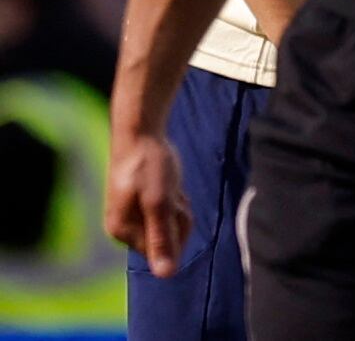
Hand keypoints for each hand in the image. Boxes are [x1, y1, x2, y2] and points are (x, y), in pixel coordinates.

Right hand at [106, 130, 190, 276]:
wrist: (142, 133)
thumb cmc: (148, 165)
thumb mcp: (159, 202)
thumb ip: (162, 238)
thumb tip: (166, 275)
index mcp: (121, 231)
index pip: (160, 251)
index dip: (174, 230)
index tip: (169, 204)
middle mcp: (125, 228)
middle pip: (168, 239)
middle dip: (178, 216)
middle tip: (171, 192)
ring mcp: (136, 216)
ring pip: (173, 224)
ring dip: (179, 206)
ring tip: (170, 186)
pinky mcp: (146, 205)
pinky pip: (171, 211)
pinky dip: (177, 199)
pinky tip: (170, 184)